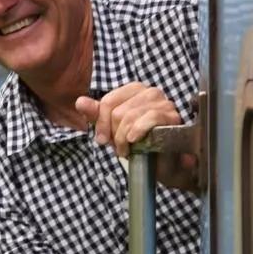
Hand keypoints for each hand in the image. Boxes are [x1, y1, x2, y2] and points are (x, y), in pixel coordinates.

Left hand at [75, 83, 197, 191]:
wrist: (163, 163)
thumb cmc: (139, 142)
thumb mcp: (114, 128)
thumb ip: (97, 114)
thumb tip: (80, 102)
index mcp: (134, 90)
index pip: (108, 101)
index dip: (101, 123)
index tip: (102, 140)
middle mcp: (150, 91)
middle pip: (118, 111)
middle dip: (114, 134)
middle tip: (119, 148)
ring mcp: (164, 102)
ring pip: (130, 116)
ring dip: (125, 138)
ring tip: (127, 150)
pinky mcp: (172, 116)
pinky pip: (150, 118)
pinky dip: (138, 131)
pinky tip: (135, 141)